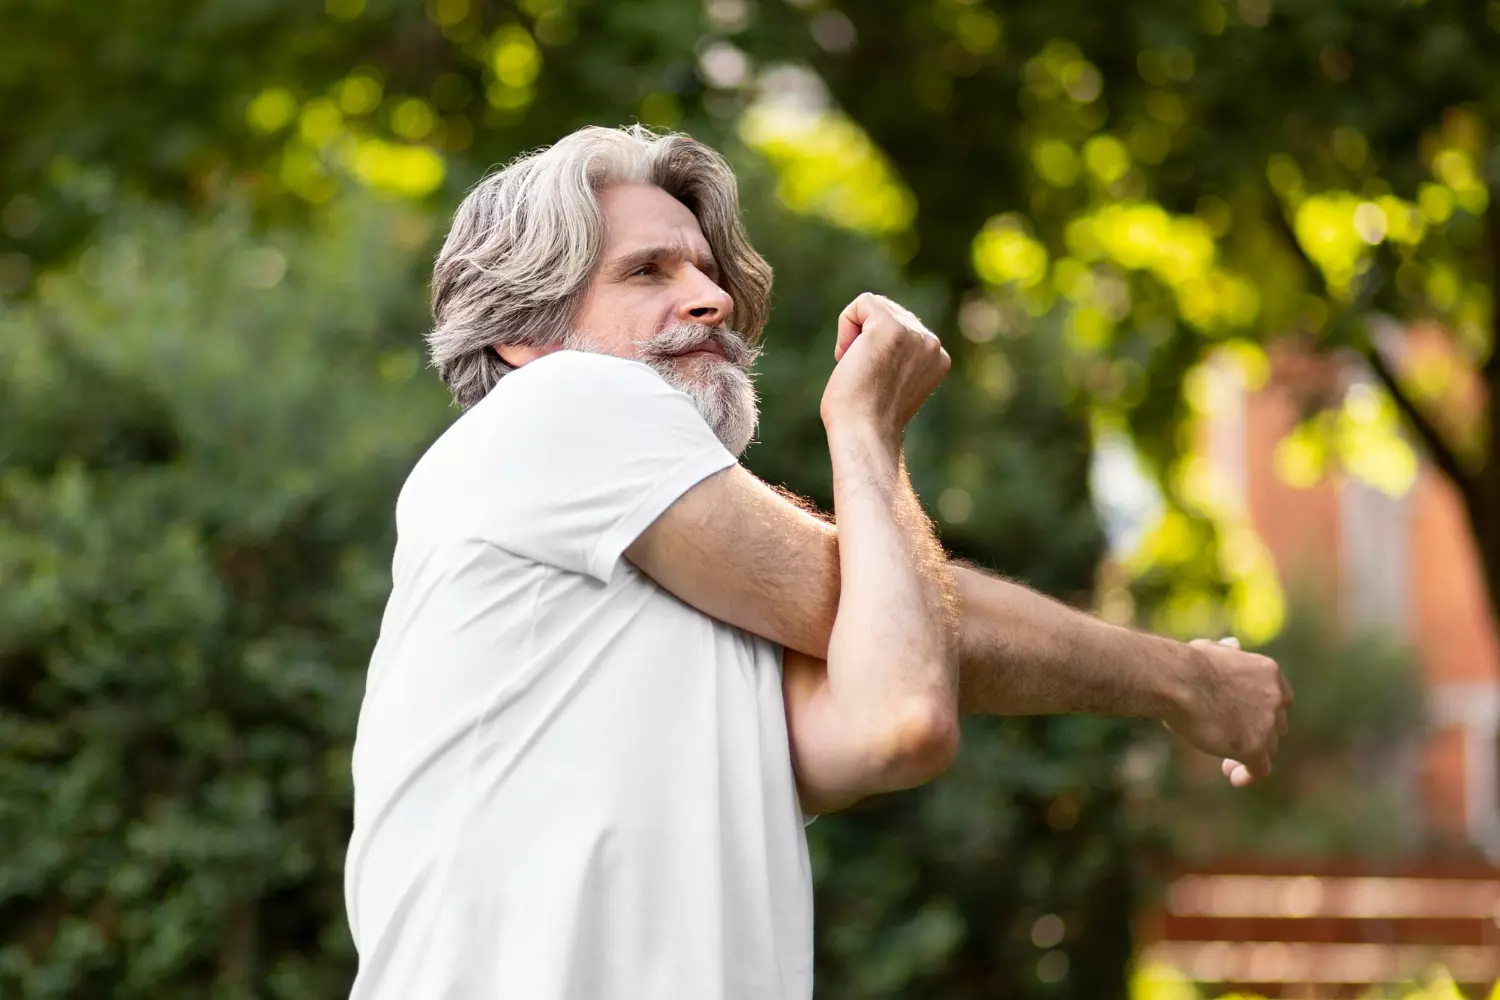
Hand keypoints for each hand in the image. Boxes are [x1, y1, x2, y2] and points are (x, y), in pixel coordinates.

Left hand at [820, 293, 949, 442]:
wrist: (863, 432)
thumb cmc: (866, 416)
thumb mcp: (892, 379)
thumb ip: (897, 355)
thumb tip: (878, 334)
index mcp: (938, 357)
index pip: (902, 327)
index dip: (877, 348)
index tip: (875, 380)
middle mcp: (932, 343)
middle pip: (888, 311)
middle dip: (865, 337)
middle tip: (862, 374)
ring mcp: (914, 334)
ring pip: (874, 306)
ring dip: (855, 334)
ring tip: (857, 366)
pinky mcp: (891, 327)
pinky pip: (862, 303)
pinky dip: (846, 325)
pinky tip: (849, 355)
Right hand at [1164, 636, 1291, 787]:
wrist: (1177, 679)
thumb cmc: (1184, 664)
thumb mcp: (1210, 650)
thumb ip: (1228, 653)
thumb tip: (1233, 644)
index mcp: (1268, 671)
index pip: (1278, 698)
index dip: (1262, 711)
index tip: (1242, 719)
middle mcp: (1275, 696)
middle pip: (1276, 725)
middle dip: (1257, 734)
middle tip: (1230, 741)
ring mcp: (1267, 722)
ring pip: (1268, 748)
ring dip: (1250, 755)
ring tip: (1225, 763)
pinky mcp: (1254, 745)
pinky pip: (1260, 768)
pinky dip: (1249, 774)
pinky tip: (1234, 778)